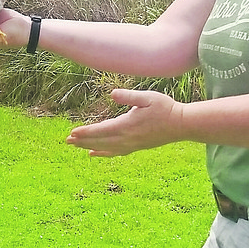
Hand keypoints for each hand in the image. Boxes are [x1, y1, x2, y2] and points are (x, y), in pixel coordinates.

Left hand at [66, 88, 184, 156]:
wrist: (181, 125)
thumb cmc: (165, 108)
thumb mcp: (148, 97)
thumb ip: (129, 96)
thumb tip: (112, 94)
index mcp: (127, 125)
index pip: (101, 130)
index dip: (86, 132)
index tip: (72, 133)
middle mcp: (127, 138)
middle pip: (100, 141)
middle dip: (82, 141)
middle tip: (66, 141)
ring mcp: (132, 144)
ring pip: (105, 148)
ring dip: (89, 146)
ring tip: (76, 146)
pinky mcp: (136, 147)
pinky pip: (115, 152)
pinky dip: (103, 153)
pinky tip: (94, 153)